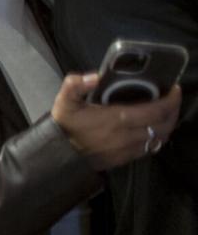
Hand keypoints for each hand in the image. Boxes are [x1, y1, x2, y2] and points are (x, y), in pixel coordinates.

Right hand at [51, 73, 181, 170]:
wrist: (60, 154)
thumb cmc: (66, 125)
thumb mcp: (64, 100)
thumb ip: (76, 84)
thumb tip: (96, 76)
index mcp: (117, 118)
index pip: (156, 110)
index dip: (171, 99)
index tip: (173, 89)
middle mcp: (128, 135)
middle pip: (165, 124)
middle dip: (173, 111)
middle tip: (172, 99)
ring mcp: (129, 148)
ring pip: (160, 137)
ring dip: (167, 125)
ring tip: (165, 113)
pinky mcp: (126, 158)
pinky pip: (151, 148)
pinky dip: (157, 137)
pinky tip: (153, 129)